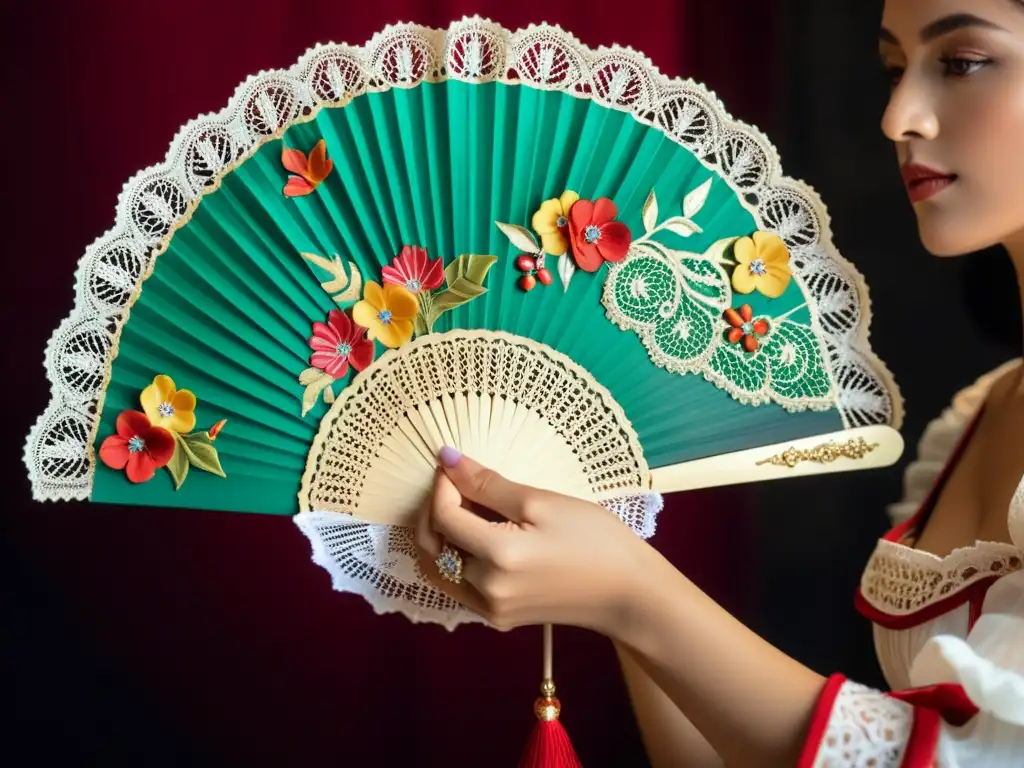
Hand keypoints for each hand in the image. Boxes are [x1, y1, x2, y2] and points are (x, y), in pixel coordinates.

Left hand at [414, 446, 654, 634]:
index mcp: (499, 557)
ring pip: (439, 570)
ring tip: (462, 509)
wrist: (628, 592)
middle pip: (433, 547)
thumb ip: (489, 484)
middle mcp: (487, 589)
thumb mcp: (542, 502)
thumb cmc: (595, 540)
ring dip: (439, 537)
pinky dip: (454, 560)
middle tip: (452, 484)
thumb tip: (447, 460)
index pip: (444, 518)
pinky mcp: (499, 619)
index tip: (453, 466)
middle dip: (433, 511)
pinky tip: (475, 538)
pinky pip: (458, 587)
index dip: (441, 487)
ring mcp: (491, 609)